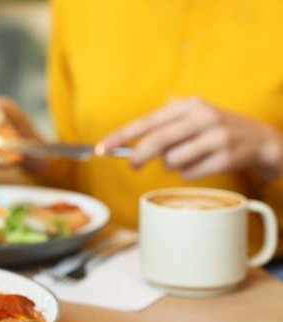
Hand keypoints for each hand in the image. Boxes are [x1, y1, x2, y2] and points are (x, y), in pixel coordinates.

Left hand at [98, 97, 282, 180]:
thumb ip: (162, 126)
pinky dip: (187, 174)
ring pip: (173, 160)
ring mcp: (216, 137)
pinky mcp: (226, 157)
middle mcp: (203, 117)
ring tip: (183, 159)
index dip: (122, 135)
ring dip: (170, 166)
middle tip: (133, 165)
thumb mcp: (192, 117)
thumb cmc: (215, 129)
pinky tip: (199, 166)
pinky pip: (190, 173)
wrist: (260, 139)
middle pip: (158, 141)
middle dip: (139, 155)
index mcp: (189, 105)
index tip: (103, 147)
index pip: (147, 121)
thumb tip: (126, 142)